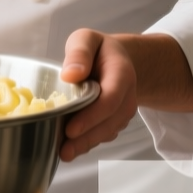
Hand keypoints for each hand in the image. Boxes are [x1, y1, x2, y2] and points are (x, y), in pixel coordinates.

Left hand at [57, 30, 192, 161]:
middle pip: (110, 122)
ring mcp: (123, 112)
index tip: (70, 129)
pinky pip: (103, 135)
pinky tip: (71, 148)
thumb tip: (70, 74)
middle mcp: (127, 96)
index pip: (110, 99)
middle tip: (64, 151)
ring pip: (107, 132)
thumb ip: (79, 52)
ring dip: (87, 145)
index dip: (91, 117)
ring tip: (64, 154)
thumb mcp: (86, 39)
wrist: (118, 60)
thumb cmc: (98, 50)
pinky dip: (88, 143)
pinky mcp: (115, 121)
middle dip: (87, 138)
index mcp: (122, 74)